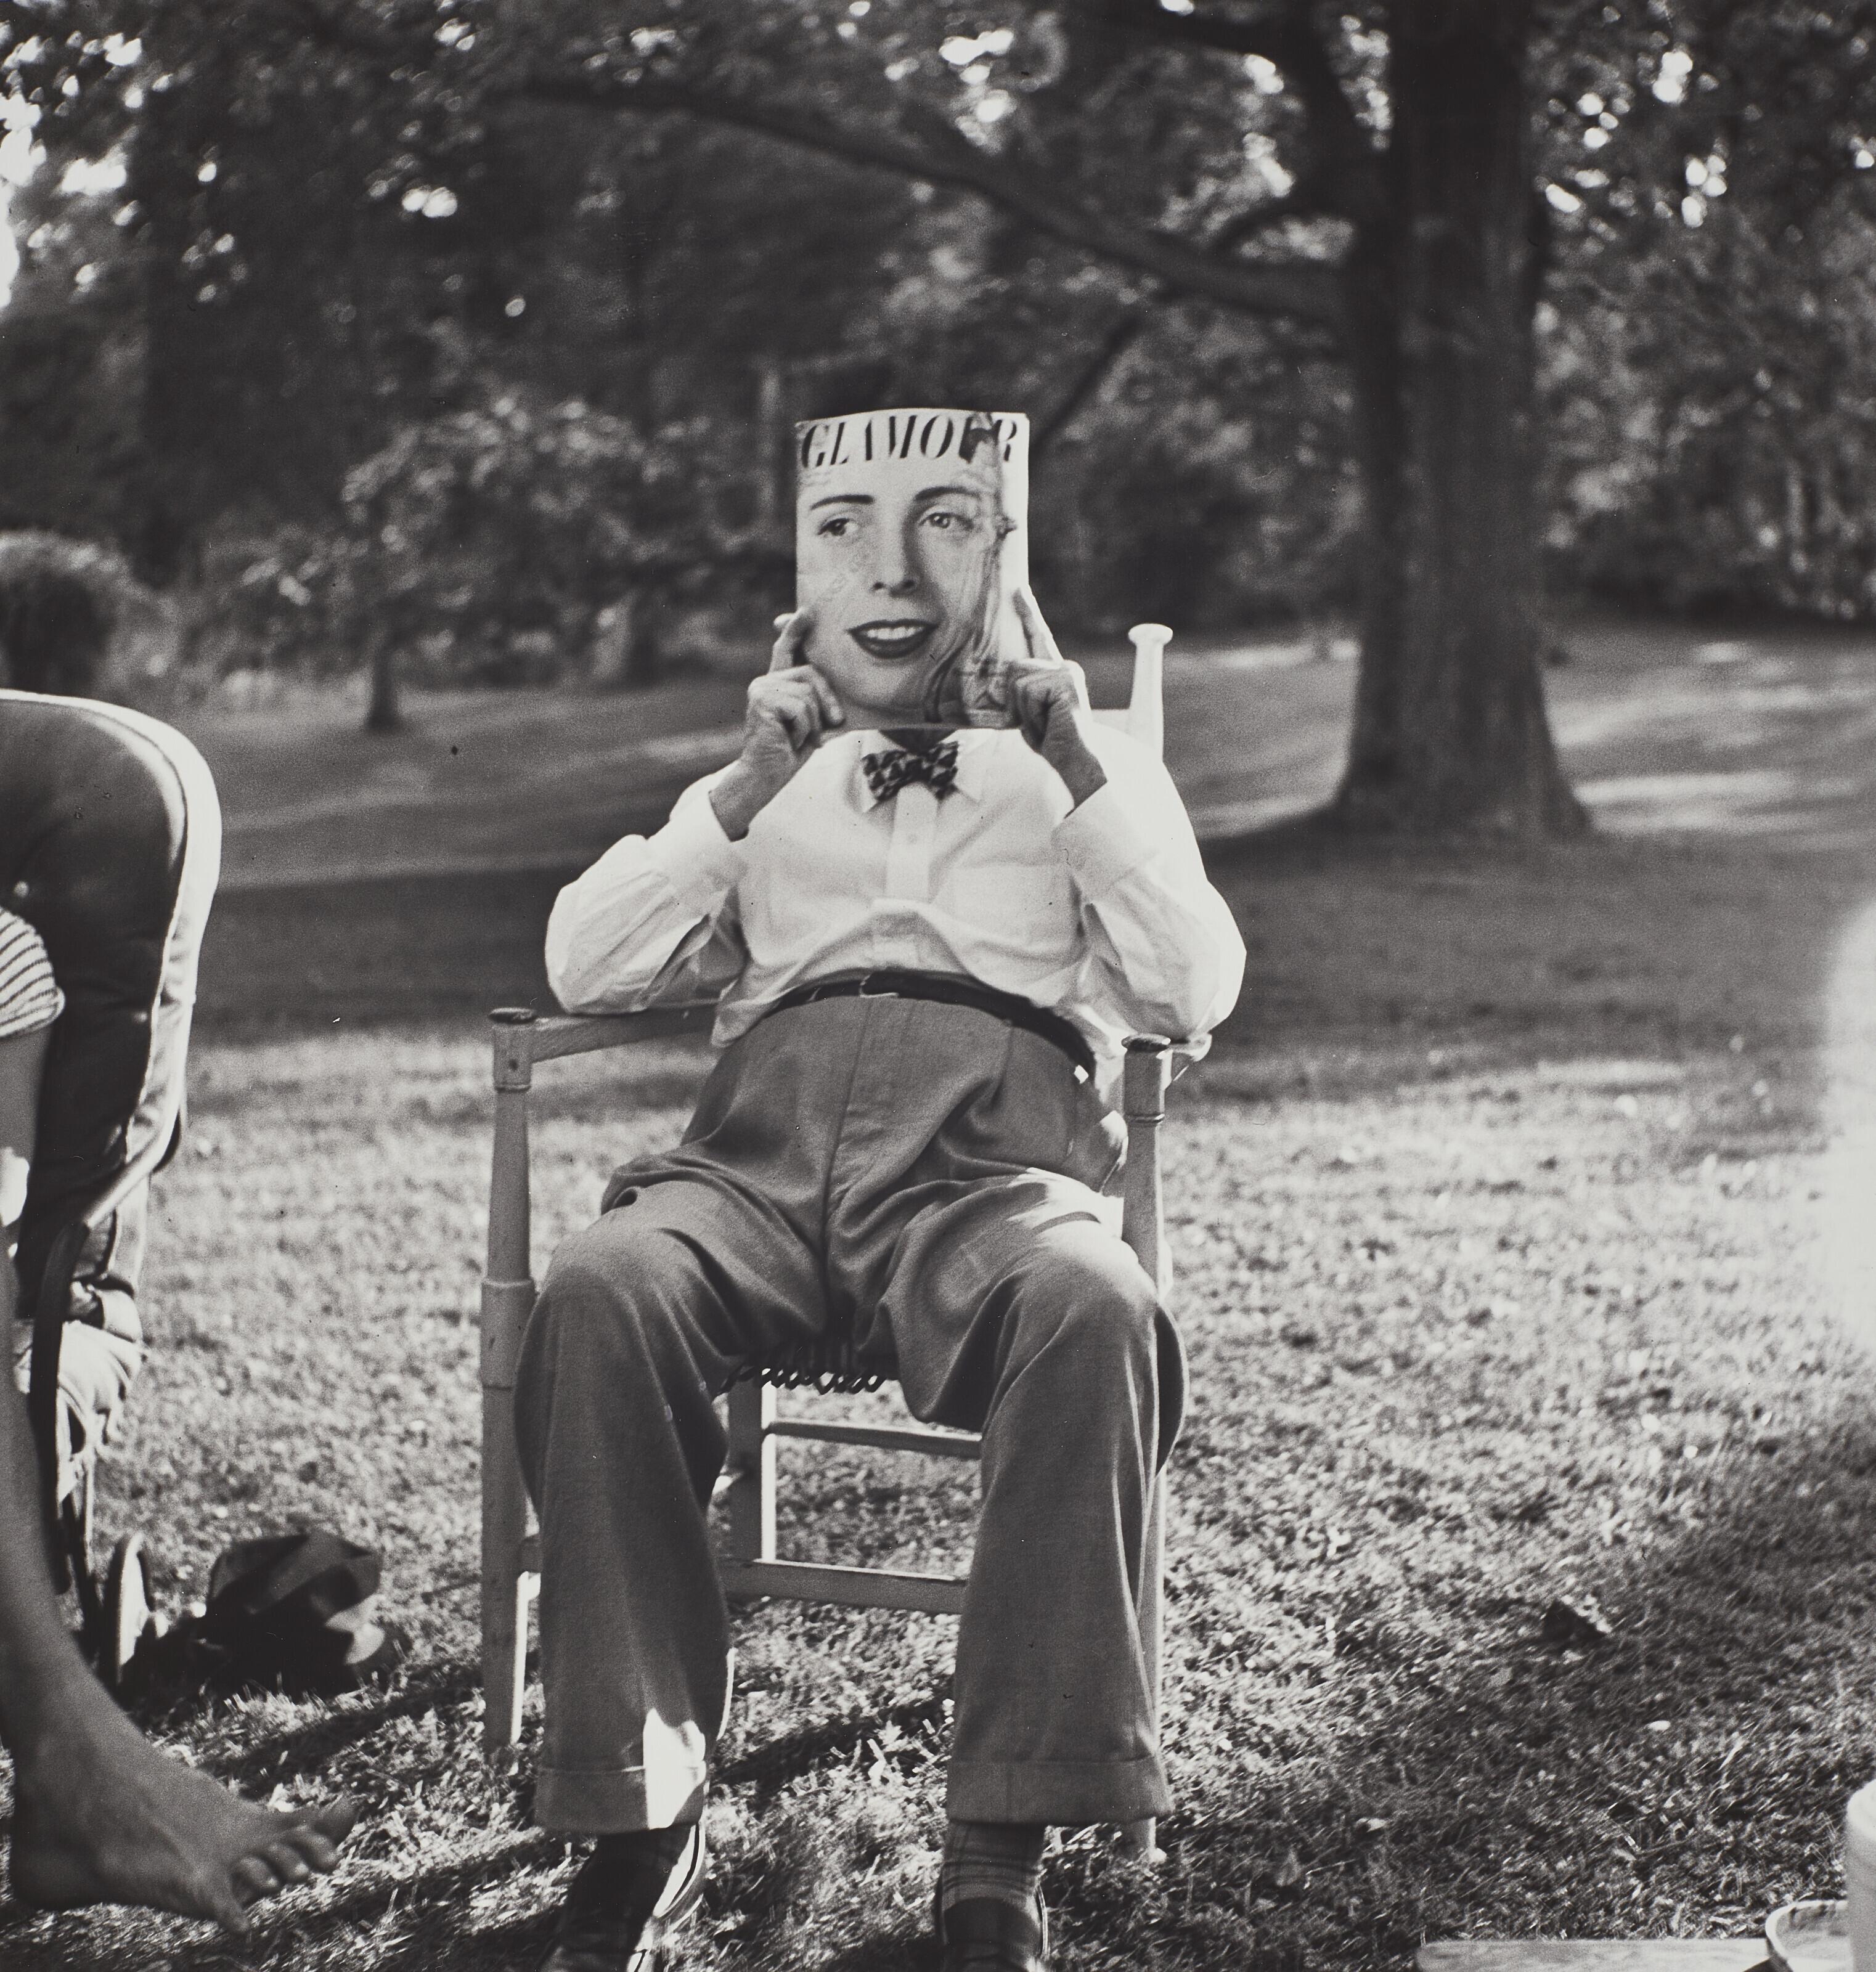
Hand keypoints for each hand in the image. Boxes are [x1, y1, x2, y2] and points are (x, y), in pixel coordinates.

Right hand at [709, 610, 844, 839]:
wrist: (766, 776)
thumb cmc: (791, 751)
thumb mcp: (813, 721)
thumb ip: (818, 700)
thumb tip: (836, 689)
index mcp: (777, 683)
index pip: (786, 650)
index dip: (795, 631)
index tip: (806, 612)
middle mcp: (766, 681)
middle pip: (812, 674)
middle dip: (828, 701)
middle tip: (832, 724)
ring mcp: (761, 688)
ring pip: (809, 695)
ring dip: (814, 723)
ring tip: (798, 738)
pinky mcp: (762, 699)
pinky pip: (801, 708)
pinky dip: (804, 729)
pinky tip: (789, 740)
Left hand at [1011, 590, 1105, 807]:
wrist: (1078, 760)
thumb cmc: (1053, 742)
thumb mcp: (1028, 712)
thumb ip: (1018, 691)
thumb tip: (1006, 676)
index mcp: (1057, 672)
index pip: (1039, 638)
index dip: (1028, 613)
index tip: (1018, 591)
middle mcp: (1065, 666)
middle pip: (1014, 668)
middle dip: (1015, 702)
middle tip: (1038, 722)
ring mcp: (1066, 672)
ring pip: (1017, 680)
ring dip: (1022, 710)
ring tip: (1044, 723)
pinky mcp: (1064, 681)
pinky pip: (1025, 692)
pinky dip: (1029, 714)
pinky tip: (1049, 723)